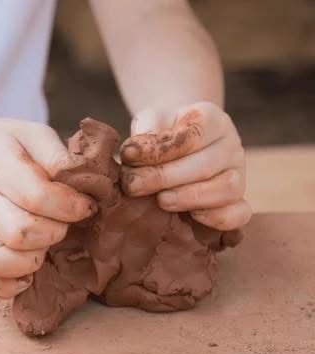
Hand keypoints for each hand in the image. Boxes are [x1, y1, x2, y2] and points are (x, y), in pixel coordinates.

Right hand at [0, 119, 93, 297]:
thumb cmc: (6, 147)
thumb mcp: (32, 133)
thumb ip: (57, 154)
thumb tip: (83, 182)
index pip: (34, 195)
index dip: (68, 205)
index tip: (86, 204)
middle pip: (19, 232)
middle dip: (54, 232)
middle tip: (65, 222)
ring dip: (32, 259)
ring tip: (46, 243)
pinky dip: (11, 285)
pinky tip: (30, 273)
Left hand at [119, 101, 251, 230]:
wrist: (176, 147)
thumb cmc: (161, 133)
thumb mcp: (150, 122)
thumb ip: (143, 133)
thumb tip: (132, 154)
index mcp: (212, 120)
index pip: (193, 133)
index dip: (160, 148)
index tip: (128, 157)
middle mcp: (231, 146)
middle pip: (205, 165)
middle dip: (165, 177)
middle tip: (133, 185)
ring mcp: (239, 174)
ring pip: (226, 189)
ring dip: (189, 198)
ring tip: (160, 201)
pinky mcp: (238, 201)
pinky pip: (239, 214)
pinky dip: (218, 218)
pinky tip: (191, 217)